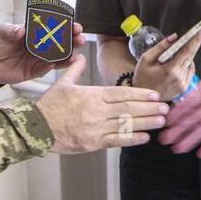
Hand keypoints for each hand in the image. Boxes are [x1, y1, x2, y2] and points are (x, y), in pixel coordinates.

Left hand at [0, 21, 85, 84]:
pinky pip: (47, 69)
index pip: (54, 27)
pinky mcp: (36, 70)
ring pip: (58, 56)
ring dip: (68, 54)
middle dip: (72, 40)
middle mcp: (41, 45)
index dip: (66, 26)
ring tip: (76, 53)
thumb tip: (21, 30)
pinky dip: (54, 66)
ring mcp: (39, 58)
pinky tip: (60, 63)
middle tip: (80, 38)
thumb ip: (11, 30)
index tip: (74, 25)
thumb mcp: (1, 32)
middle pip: (61, 42)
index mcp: (35, 32)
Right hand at [35, 54, 168, 152]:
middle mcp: (96, 111)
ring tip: (161, 121)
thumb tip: (80, 56)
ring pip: (125, 124)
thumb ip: (75, 70)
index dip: (140, 94)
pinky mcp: (92, 143)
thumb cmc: (49, 106)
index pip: (121, 93)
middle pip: (127, 108)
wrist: (35, 128)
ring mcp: (95, 127)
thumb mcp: (62, 84)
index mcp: (91, 95)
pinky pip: (116, 140)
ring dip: (145, 123)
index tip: (154, 95)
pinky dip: (132, 139)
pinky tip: (145, 137)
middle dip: (148, 108)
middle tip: (165, 108)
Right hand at [131, 26, 200, 100]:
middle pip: (191, 56)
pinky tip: (176, 64)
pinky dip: (186, 65)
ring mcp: (183, 85)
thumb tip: (174, 37)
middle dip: (194, 44)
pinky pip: (190, 72)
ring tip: (174, 55)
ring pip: (191, 64)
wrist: (142, 98)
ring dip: (187, 56)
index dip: (196, 39)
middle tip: (197, 34)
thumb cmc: (142, 77)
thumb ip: (161, 46)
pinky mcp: (184, 89)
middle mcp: (180, 79)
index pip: (187, 51)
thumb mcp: (146, 58)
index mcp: (170, 70)